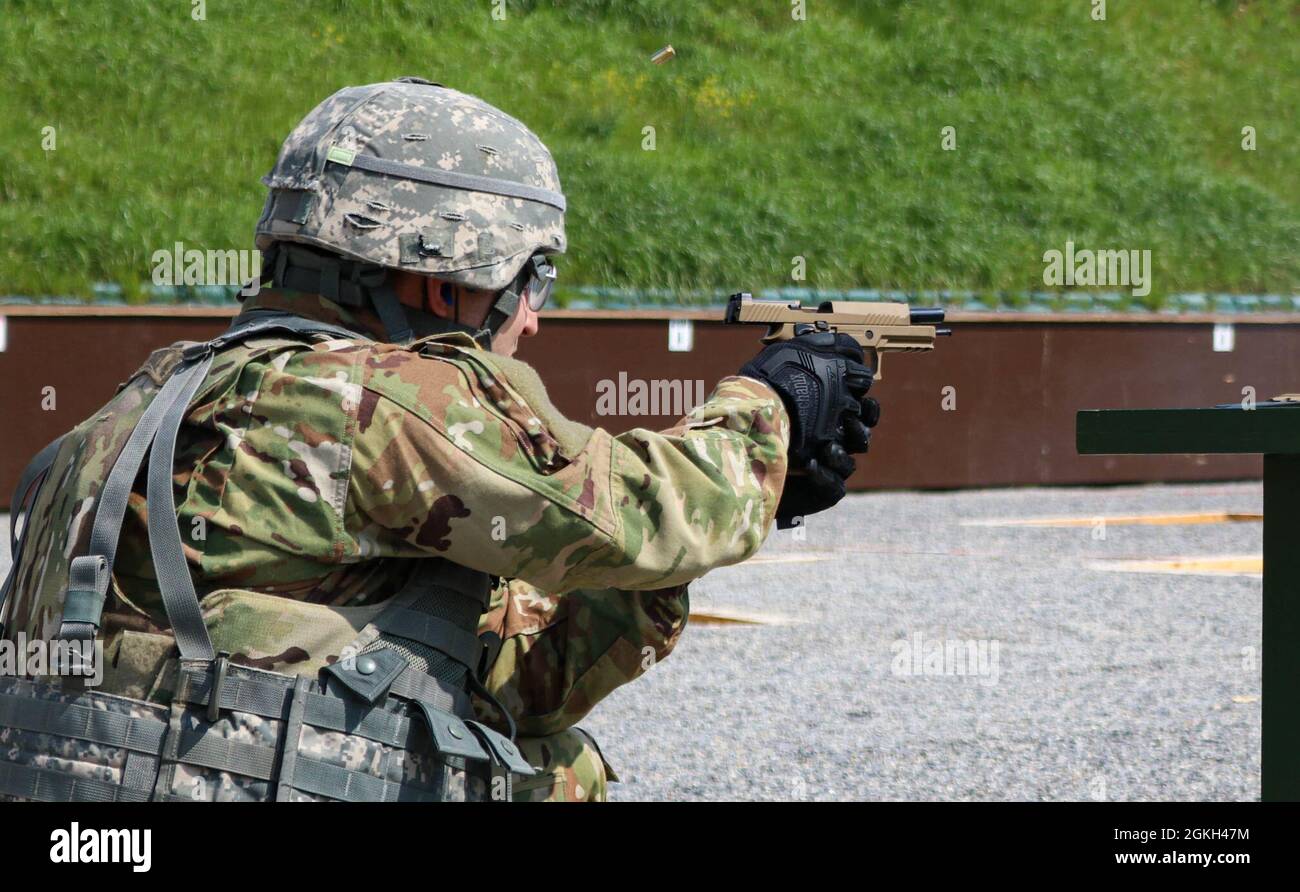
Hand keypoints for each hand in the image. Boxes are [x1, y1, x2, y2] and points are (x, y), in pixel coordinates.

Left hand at [739, 330, 878, 524]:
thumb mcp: (774, 386)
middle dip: (860, 428)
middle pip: (862, 437)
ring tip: (827, 446)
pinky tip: (809, 465)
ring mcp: (830, 468)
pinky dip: (824, 476)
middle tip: (851, 419)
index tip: (862, 391)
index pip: (861, 412)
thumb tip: (815, 339)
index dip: (867, 406)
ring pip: (850, 462)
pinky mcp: (823, 491)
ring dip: (841, 452)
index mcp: (829, 418)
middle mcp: (833, 442)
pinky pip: (835, 487)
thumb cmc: (757, 421)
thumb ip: (797, 365)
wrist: (738, 461)